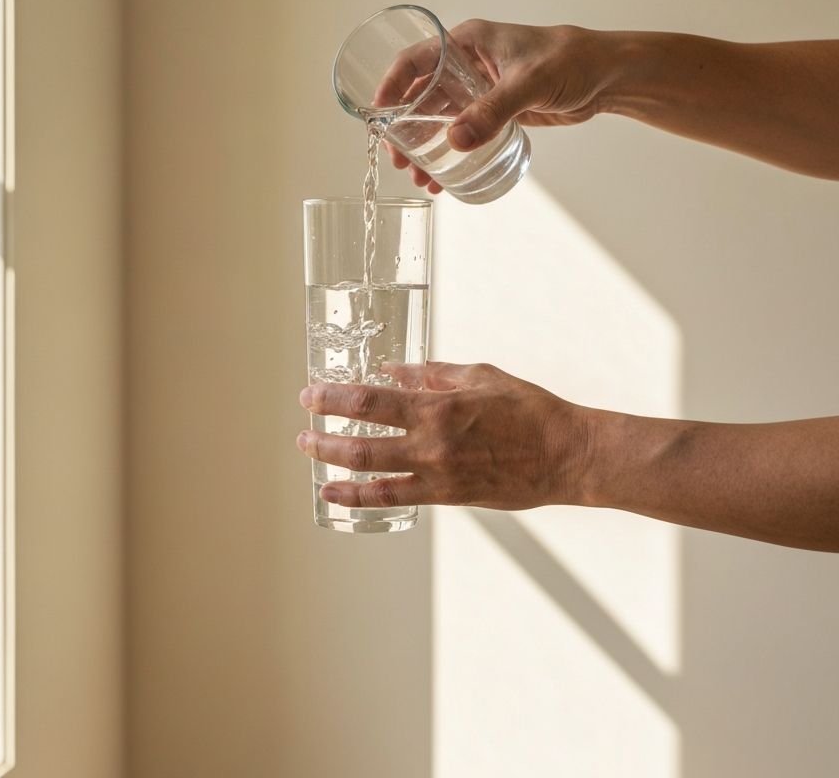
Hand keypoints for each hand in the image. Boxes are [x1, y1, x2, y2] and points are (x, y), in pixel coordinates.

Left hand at [296, 362, 591, 509]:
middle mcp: (430, 444)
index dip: (332, 398)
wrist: (565, 455)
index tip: (311, 395)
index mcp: (437, 407)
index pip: (369, 401)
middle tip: (303, 430)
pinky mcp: (447, 497)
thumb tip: (393, 370)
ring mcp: (437, 475)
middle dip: (324, 436)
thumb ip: (432, 374)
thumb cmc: (528, 409)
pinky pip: (396, 498)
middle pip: (360, 442)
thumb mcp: (479, 376)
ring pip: (372, 476)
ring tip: (313, 462)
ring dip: (335, 469)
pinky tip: (343, 493)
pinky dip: (364, 496)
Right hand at [380, 21, 611, 191]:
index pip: (416, 60)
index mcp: (466, 43)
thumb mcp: (529, 83)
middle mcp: (466, 65)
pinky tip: (443, 177)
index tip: (378, 115)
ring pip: (439, 119)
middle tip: (399, 159)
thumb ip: (493, 111)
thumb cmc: (570, 61)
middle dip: (406, 129)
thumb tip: (455, 140)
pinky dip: (450, 154)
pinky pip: (462, 133)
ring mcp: (478, 90)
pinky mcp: (493, 111)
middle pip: (421, 96)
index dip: (392, 85)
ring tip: (419, 176)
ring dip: (425, 147)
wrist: (606, 75)